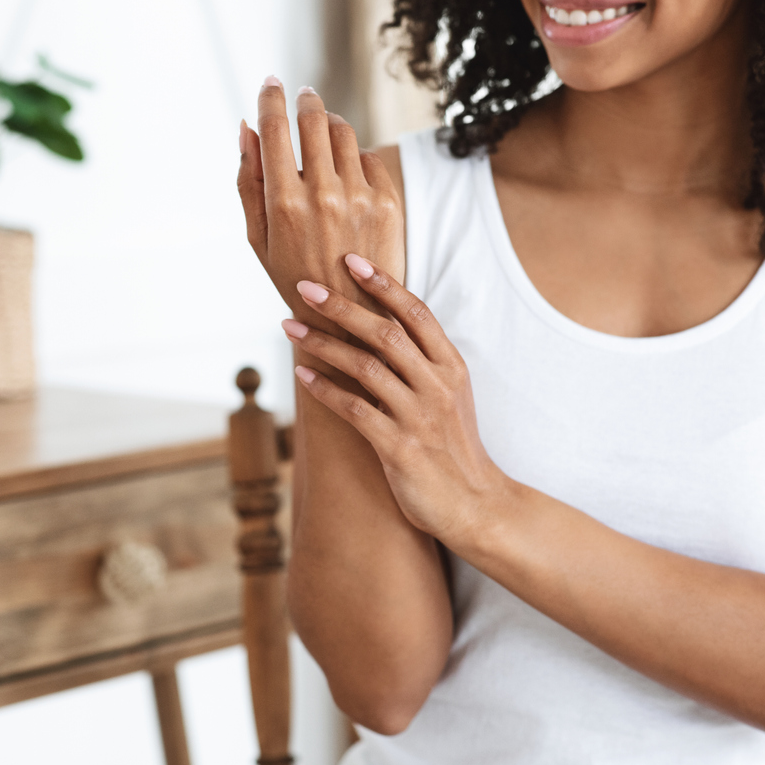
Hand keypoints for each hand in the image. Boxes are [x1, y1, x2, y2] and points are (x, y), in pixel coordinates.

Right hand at [236, 78, 403, 327]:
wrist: (349, 318)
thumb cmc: (293, 276)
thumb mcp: (258, 236)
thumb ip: (248, 180)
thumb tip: (245, 127)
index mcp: (284, 202)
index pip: (275, 128)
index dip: (270, 97)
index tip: (270, 83)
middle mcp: (323, 194)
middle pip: (314, 119)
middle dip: (305, 100)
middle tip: (302, 96)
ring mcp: (360, 197)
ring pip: (344, 132)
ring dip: (331, 124)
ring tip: (323, 133)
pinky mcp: (388, 203)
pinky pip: (369, 158)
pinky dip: (355, 158)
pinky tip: (347, 173)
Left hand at [281, 253, 504, 539]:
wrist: (475, 504)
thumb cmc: (454, 449)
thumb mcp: (450, 397)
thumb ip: (422, 364)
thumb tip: (379, 330)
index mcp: (452, 368)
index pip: (417, 313)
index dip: (384, 284)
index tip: (351, 260)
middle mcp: (437, 386)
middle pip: (385, 332)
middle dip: (342, 306)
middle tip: (304, 287)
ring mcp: (419, 416)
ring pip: (364, 366)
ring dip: (322, 343)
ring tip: (289, 327)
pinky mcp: (399, 447)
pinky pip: (354, 409)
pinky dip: (325, 389)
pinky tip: (302, 376)